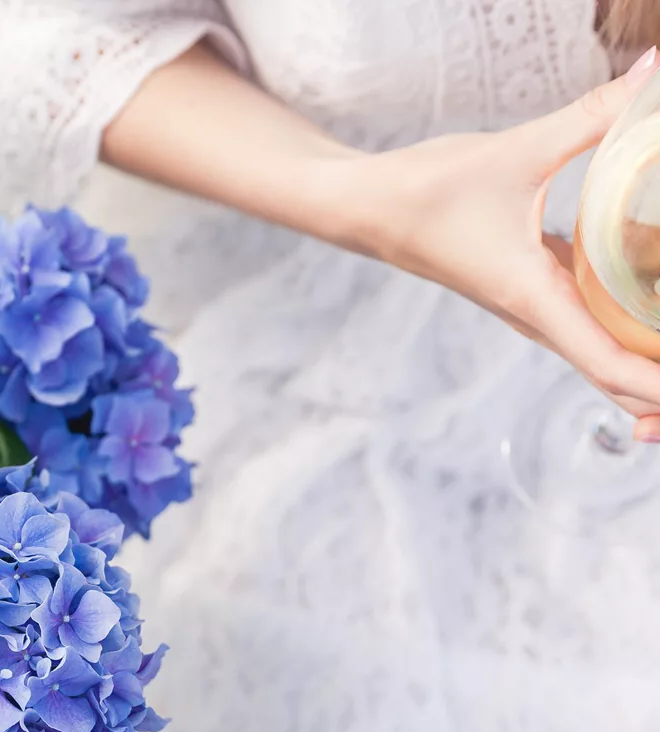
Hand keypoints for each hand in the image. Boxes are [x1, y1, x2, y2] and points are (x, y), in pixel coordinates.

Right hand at [351, 47, 659, 439]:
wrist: (363, 207)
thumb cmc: (422, 192)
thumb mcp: (514, 152)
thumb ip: (593, 116)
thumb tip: (654, 74)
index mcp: (533, 298)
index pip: (610, 365)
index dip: (659, 389)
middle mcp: (536, 315)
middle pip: (615, 377)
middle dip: (659, 396)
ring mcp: (533, 306)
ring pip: (604, 354)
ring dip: (648, 366)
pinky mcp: (531, 287)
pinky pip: (590, 323)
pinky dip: (629, 330)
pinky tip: (656, 307)